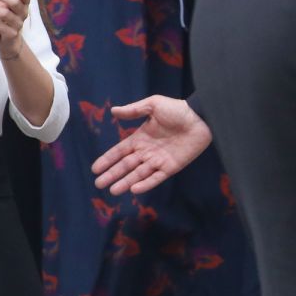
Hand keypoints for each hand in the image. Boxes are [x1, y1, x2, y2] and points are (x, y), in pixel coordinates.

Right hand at [92, 95, 211, 194]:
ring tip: (113, 190)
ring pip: (138, 174)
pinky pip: (156, 178)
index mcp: (140, 138)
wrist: (200, 117)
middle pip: (125, 166)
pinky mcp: (172, 167)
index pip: (119, 151)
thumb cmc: (177, 109)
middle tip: (99, 184)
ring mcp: (159, 160)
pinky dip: (146, 184)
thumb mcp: (153, 105)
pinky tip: (134, 189)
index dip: (107, 159)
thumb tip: (113, 111)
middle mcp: (147, 152)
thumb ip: (133, 110)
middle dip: (112, 175)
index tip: (95, 168)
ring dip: (125, 182)